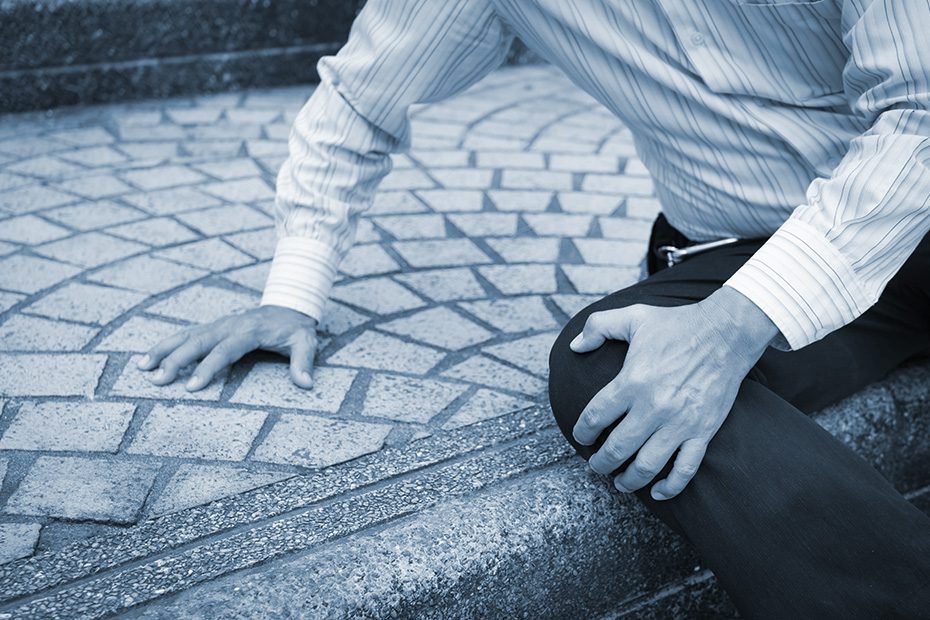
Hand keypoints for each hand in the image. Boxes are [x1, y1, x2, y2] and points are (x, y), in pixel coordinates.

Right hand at [138, 305, 318, 390]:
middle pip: (198, 342)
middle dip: (176, 360)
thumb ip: (304, 362)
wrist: (288, 305)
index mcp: (249, 330)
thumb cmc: (294, 328)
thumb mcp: (305, 341)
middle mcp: (228, 325)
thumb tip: (307, 384)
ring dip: (164, 350)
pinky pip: (186, 334)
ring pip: (186, 336)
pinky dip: (167, 344)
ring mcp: (218, 324)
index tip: (192, 387)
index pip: (225, 350)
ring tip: (142, 367)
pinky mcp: (212, 327)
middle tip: (158, 380)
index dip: (208, 368)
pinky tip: (149, 357)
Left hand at [570, 286, 777, 499]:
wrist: (726, 333)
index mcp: (633, 381)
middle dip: (600, 462)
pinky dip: (670, 486)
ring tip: (619, 482)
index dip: (582, 431)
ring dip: (628, 480)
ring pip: (647, 466)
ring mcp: (680, 423)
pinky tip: (657, 492)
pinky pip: (685, 469)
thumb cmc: (677, 325)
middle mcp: (653, 407)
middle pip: (617, 448)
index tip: (581, 436)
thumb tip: (574, 346)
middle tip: (595, 465)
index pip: (596, 416)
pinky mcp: (703, 431)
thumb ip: (598, 326)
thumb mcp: (633, 317)